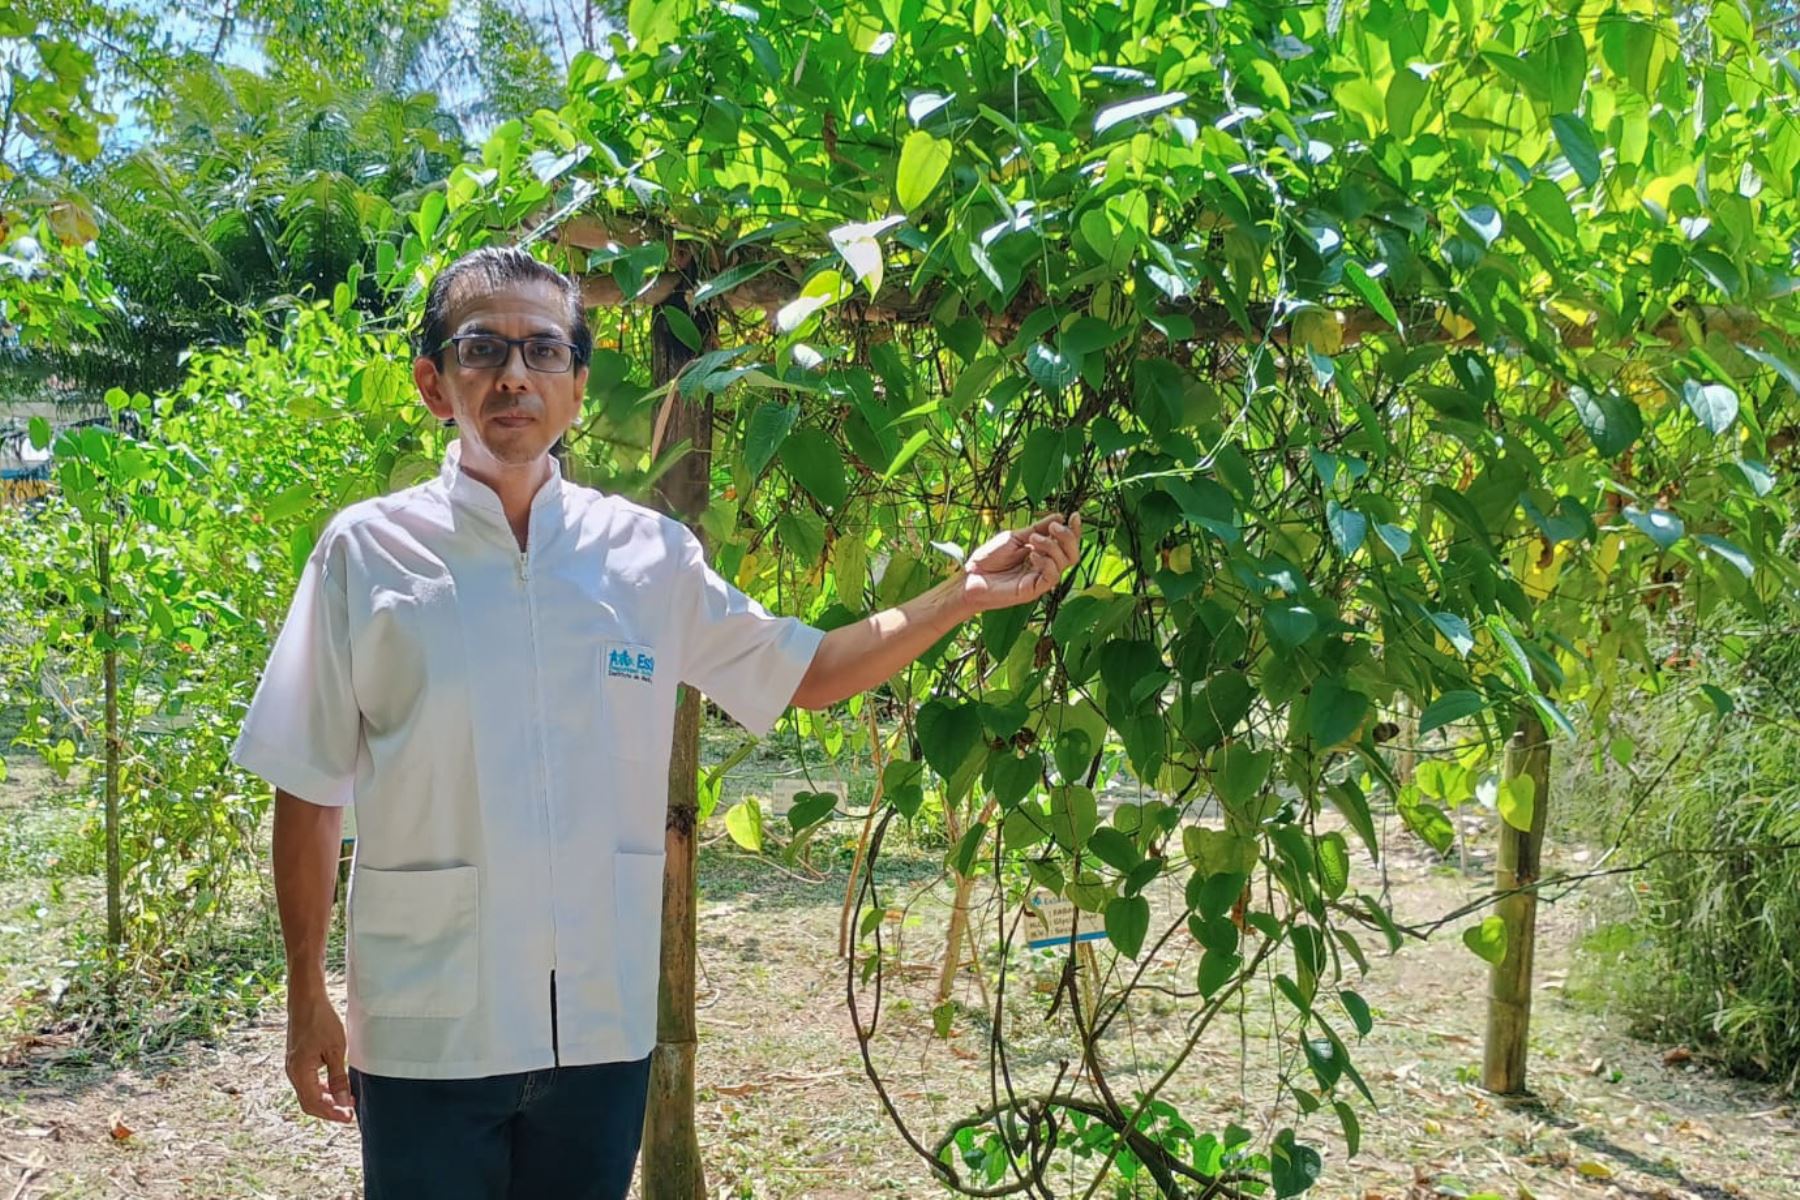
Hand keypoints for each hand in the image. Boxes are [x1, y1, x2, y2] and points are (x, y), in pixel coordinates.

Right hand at [286, 987, 353, 1122]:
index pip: (314, 1104)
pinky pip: (308, 1082)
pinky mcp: (297, 1060)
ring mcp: (294, 1066)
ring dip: (326, 1099)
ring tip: (347, 1100)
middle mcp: (293, 1073)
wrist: (306, 1000)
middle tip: (350, 1112)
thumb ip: (338, 1079)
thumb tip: (343, 1103)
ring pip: (308, 1092)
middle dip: (329, 1110)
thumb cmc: (321, 1021)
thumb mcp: (336, 1050)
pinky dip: (322, 1088)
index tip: (349, 1118)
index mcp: (299, 1073)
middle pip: (309, 1102)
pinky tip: (336, 1086)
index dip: (332, 1113)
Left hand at [959, 513, 1082, 613]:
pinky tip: (1032, 554)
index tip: (1075, 515)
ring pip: (1064, 563)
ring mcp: (1040, 579)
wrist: (971, 575)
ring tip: (1033, 540)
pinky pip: (1052, 576)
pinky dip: (1046, 562)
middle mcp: (1045, 566)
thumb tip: (1060, 517)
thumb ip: (1038, 528)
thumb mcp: (1015, 537)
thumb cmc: (990, 557)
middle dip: (1067, 537)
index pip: (1066, 543)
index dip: (1074, 530)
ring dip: (1052, 546)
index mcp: (1042, 552)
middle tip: (1053, 528)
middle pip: (1072, 554)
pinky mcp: (1034, 590)